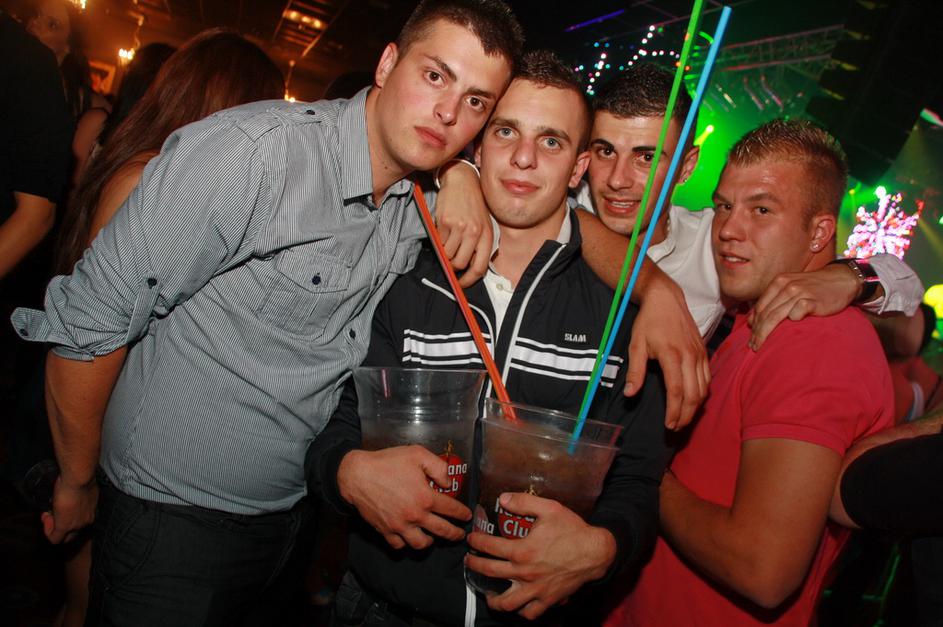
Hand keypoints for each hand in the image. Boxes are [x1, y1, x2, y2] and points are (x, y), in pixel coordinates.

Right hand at [41, 476, 97, 543]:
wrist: (79, 478)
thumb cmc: (81, 477)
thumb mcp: (82, 487)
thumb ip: (80, 494)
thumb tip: (74, 493)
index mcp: (92, 510)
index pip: (80, 522)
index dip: (68, 517)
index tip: (61, 507)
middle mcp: (87, 520)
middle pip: (73, 533)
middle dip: (60, 525)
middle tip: (52, 513)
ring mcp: (76, 525)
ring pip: (64, 536)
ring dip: (53, 526)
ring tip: (48, 513)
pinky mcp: (64, 526)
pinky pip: (55, 538)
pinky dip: (47, 531)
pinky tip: (46, 518)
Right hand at [337, 446, 471, 549]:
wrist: (357, 474)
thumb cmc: (387, 462)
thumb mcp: (417, 454)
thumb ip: (438, 468)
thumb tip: (448, 483)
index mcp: (425, 497)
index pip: (451, 510)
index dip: (462, 514)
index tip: (467, 516)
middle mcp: (415, 515)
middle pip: (442, 531)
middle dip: (454, 534)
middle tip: (459, 534)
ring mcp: (399, 525)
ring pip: (421, 544)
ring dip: (430, 541)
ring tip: (433, 537)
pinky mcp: (385, 530)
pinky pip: (399, 545)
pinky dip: (406, 543)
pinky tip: (409, 537)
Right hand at [434, 160, 490, 286]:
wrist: (462, 181)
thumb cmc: (474, 205)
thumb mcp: (484, 224)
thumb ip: (480, 244)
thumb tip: (470, 268)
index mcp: (487, 235)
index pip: (480, 267)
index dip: (469, 280)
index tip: (462, 284)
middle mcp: (475, 232)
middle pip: (460, 264)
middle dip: (453, 266)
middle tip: (450, 260)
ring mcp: (459, 227)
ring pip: (447, 254)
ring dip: (445, 252)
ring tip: (448, 241)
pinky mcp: (445, 222)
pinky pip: (438, 241)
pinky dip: (439, 240)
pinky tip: (444, 229)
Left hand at [465, 492, 615, 619]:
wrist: (596, 552)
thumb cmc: (573, 529)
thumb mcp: (549, 508)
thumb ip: (524, 502)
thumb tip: (502, 498)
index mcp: (522, 551)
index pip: (489, 547)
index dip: (476, 542)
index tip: (471, 539)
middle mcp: (525, 573)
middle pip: (490, 573)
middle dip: (474, 566)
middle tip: (469, 560)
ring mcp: (537, 590)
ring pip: (507, 603)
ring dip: (493, 598)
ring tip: (487, 592)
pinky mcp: (549, 600)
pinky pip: (530, 613)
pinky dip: (521, 611)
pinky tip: (517, 604)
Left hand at [627, 275, 707, 429]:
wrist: (666, 299)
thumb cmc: (648, 321)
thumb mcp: (636, 345)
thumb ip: (635, 371)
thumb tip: (630, 394)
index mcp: (672, 355)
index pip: (677, 391)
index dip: (674, 411)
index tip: (668, 424)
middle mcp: (690, 356)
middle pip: (694, 394)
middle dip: (686, 415)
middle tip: (676, 427)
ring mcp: (700, 354)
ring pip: (704, 388)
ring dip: (695, 407)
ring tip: (684, 418)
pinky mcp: (704, 351)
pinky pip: (708, 378)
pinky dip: (702, 393)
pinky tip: (693, 401)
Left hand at [749, 264, 858, 350]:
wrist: (841, 279)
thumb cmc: (813, 288)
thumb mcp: (790, 288)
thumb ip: (773, 301)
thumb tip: (752, 320)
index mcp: (778, 282)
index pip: (760, 307)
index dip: (753, 324)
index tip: (750, 338)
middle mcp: (786, 286)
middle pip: (766, 313)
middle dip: (757, 332)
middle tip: (753, 346)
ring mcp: (800, 292)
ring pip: (776, 316)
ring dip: (766, 333)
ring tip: (761, 346)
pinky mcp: (813, 300)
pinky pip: (797, 313)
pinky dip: (791, 322)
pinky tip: (788, 332)